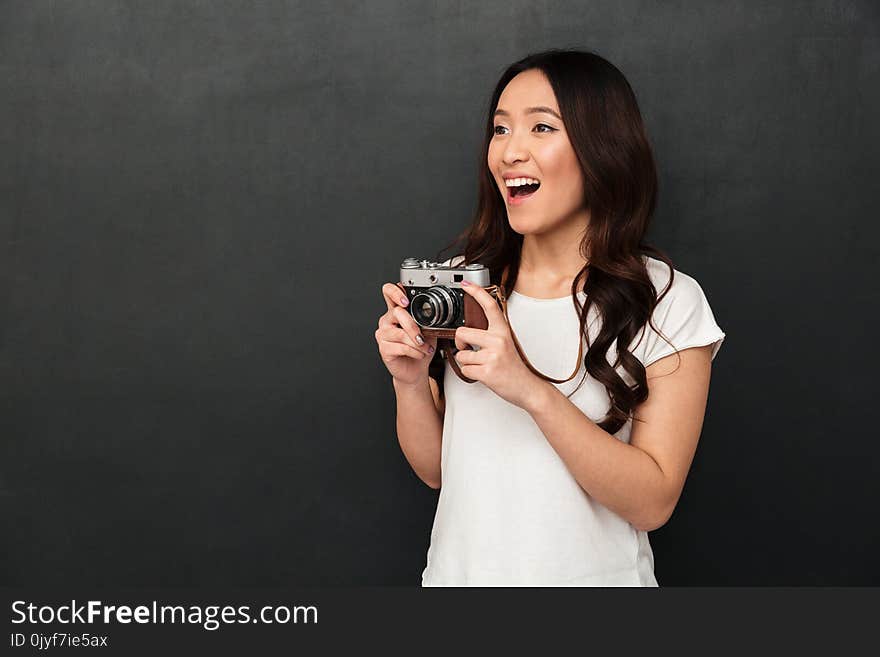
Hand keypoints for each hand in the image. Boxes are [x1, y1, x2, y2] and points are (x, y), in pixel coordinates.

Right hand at [375, 282, 437, 385]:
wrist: (416, 369)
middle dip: (414, 326)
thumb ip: (425, 319)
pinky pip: (400, 347)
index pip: (388, 292)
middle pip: (397, 313)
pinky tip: (419, 354)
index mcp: (396, 311)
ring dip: (417, 343)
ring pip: (400, 333)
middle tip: (423, 337)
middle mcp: (387, 320)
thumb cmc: (420, 348)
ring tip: (425, 348)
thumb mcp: (427, 330)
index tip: (406, 301)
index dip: (395, 292)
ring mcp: (383, 334)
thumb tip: (431, 314)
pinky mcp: (383, 349)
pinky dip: (414, 351)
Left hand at [453, 281, 545, 409]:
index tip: (466, 284)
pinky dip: (470, 374)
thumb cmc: (514, 367)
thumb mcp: (506, 343)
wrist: (527, 387)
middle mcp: (498, 340)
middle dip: (460, 343)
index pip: (489, 306)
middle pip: (462, 332)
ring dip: (467, 362)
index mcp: (502, 331)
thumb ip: (491, 334)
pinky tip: (483, 374)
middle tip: (469, 349)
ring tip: (481, 364)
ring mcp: (492, 356)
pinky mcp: (487, 371)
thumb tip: (471, 328)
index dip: (476, 292)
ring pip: (461, 355)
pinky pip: (465, 370)